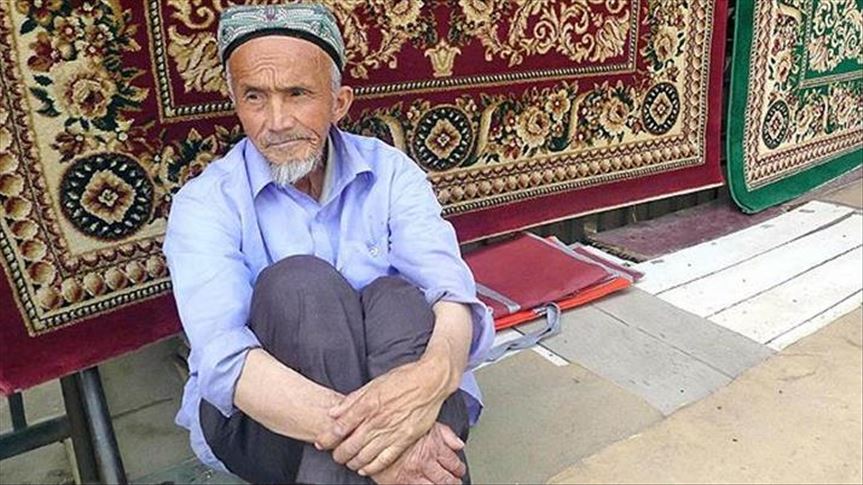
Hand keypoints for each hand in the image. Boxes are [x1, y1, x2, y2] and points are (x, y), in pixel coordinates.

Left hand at [314, 359, 451, 475]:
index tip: (321, 442)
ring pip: (365, 455)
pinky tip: (364, 468)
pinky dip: (372, 467)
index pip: (340, 427)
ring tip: (347, 461)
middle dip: (338, 453)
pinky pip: (384, 459)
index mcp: (368, 405)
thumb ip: (352, 400)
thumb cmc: (403, 379)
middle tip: (334, 454)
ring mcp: (391, 432)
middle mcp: (377, 421)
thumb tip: (334, 412)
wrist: (430, 381)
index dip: (327, 438)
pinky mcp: (405, 439)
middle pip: (350, 445)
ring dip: (352, 461)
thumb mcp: (373, 383)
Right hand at [372, 423, 465, 484]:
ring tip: (440, 483)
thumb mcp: (425, 421)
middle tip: (454, 482)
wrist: (369, 426)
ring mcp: (412, 474)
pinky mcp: (398, 481)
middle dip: (453, 482)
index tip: (458, 470)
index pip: (454, 464)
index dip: (458, 469)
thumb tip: (458, 444)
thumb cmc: (396, 420)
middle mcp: (424, 462)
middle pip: (447, 480)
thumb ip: (445, 433)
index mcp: (433, 446)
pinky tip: (421, 484)